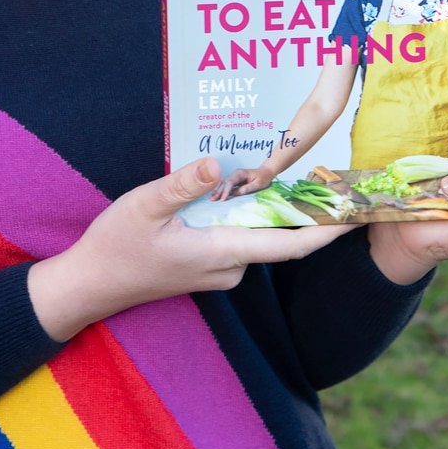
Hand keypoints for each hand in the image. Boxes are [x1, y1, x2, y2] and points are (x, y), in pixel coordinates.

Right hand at [28, 157, 350, 339]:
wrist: (91, 285)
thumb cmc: (115, 246)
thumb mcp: (143, 206)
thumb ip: (182, 185)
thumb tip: (218, 163)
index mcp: (221, 253)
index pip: (289, 246)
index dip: (326, 231)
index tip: (356, 213)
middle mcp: (228, 267)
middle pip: (282, 237)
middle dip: (308, 208)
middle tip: (331, 170)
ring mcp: (219, 269)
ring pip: (260, 235)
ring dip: (277, 208)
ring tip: (296, 168)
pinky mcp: (208, 265)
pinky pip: (241, 237)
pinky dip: (252, 214)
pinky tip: (246, 185)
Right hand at [211, 162, 275, 199]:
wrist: (266, 172)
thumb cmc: (263, 178)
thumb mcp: (257, 184)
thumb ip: (247, 188)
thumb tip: (237, 193)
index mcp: (240, 173)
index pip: (230, 182)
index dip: (226, 191)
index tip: (223, 199)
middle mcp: (235, 174)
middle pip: (225, 182)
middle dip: (219, 191)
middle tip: (213, 200)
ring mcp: (234, 176)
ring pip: (224, 183)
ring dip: (218, 191)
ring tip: (212, 199)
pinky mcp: (235, 180)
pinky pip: (226, 185)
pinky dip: (221, 190)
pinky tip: (217, 195)